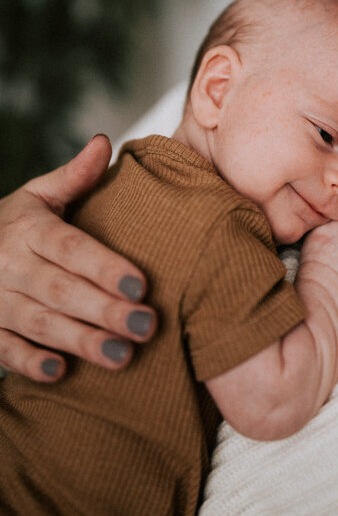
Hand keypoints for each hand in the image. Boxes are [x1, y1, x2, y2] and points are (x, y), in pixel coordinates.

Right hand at [0, 135, 155, 381]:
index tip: (141, 284)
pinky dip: (29, 363)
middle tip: (146, 325)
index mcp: (28, 229)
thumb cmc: (15, 224)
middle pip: (61, 290)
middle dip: (104, 310)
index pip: (71, 248)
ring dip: (80, 342)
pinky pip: (5, 349)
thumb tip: (104, 142)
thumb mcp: (37, 196)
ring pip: (39, 323)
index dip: (104, 267)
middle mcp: (9, 265)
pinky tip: (61, 373)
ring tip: (122, 356)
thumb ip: (73, 176)